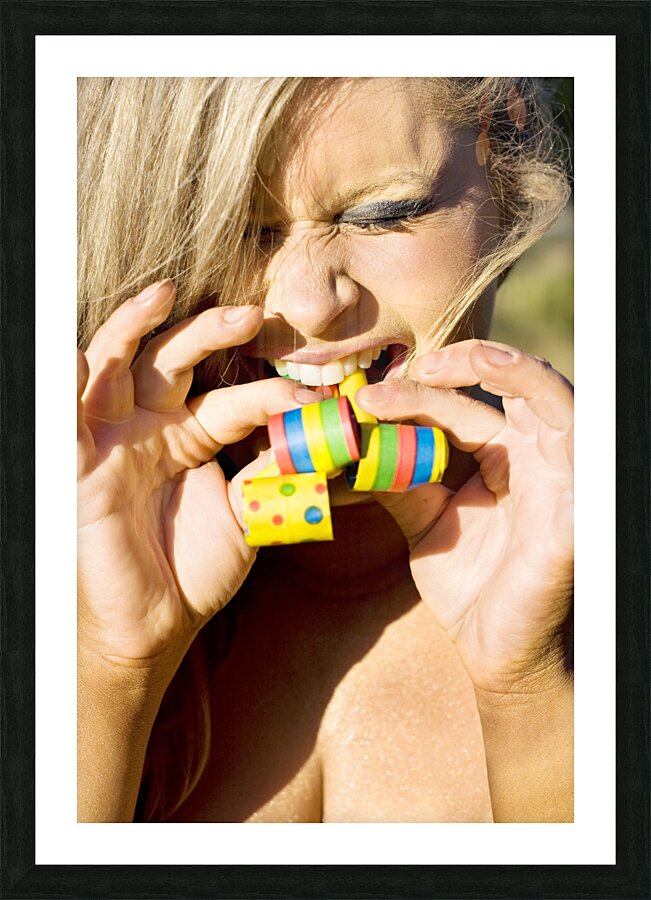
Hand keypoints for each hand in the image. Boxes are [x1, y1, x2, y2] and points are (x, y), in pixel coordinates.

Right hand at [78, 280, 318, 668]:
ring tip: (163, 294)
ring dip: (134, 327)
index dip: (266, 394)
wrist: (152, 625)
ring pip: (116, 366)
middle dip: (207, 332)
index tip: (309, 394)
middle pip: (172, 362)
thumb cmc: (195, 570)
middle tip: (249, 315)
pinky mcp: (78, 462)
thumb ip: (278, 473)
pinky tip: (78, 356)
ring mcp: (112, 440)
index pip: (228, 400)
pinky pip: (67, 414)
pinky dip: (69, 380)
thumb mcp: (248, 515)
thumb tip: (328, 436)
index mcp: (189, 436)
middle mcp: (149, 428)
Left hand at [356, 340, 572, 695]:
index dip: (419, 394)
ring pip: (547, 395)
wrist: (494, 650)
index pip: (463, 408)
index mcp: (502, 460)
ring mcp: (560, 475)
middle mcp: (534, 458)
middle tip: (407, 370)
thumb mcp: (425, 523)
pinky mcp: (576, 502)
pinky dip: (540, 398)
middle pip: (508, 387)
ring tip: (441, 366)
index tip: (367, 398)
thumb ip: (400, 482)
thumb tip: (358, 445)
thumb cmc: (469, 586)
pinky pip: (574, 439)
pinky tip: (497, 383)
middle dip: (461, 365)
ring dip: (500, 368)